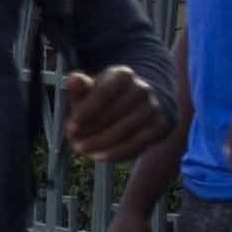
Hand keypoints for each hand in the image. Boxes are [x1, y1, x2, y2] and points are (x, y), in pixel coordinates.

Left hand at [56, 64, 170, 165]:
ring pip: (126, 131)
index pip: (103, 93)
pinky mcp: (160, 126)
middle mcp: (142, 89)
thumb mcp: (91, 90)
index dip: (85, 112)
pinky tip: (100, 157)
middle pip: (114, 114)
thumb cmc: (106, 99)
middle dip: (91, 131)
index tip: (70, 128)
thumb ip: (80, 88)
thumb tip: (73, 79)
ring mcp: (154, 108)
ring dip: (101, 144)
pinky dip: (118, 153)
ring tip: (83, 150)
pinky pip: (139, 144)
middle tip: (74, 143)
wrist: (140, 104)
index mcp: (123, 75)